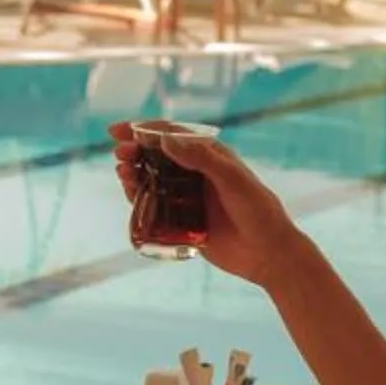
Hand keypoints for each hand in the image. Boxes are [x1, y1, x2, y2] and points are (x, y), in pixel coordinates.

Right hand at [108, 125, 308, 288]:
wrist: (268, 254)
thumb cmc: (257, 210)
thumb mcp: (232, 179)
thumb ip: (201, 158)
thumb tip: (165, 141)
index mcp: (210, 155)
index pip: (171, 136)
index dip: (142, 130)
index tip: (116, 131)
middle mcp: (197, 174)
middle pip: (156, 157)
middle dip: (134, 152)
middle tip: (119, 156)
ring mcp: (189, 198)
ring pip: (153, 181)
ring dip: (134, 175)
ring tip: (123, 174)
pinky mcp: (185, 222)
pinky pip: (157, 208)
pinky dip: (141, 201)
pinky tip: (133, 198)